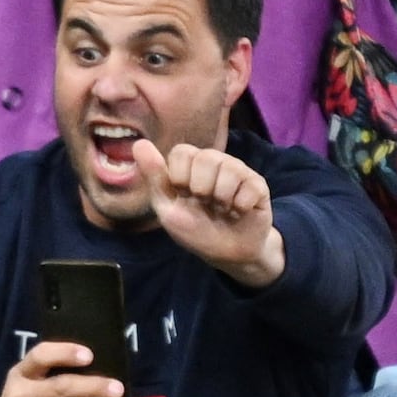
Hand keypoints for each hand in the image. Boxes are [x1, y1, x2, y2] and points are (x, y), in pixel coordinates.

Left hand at [146, 141, 281, 282]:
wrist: (227, 253)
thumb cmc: (195, 229)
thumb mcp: (168, 208)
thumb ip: (155, 177)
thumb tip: (138, 143)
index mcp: (191, 164)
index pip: (182, 152)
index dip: (180, 178)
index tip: (183, 195)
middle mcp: (215, 162)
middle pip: (206, 157)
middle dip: (201, 190)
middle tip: (205, 204)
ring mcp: (238, 171)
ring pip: (229, 170)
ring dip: (222, 200)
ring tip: (223, 209)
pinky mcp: (257, 184)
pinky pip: (248, 188)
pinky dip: (240, 207)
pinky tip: (239, 212)